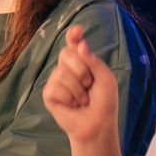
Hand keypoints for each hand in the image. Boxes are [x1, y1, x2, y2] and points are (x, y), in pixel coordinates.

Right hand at [42, 25, 120, 147]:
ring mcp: (56, 80)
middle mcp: (67, 68)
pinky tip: (72, 105)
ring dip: (77, 90)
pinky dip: (68, 98)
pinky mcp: (49, 94)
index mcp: (82, 62)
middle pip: (66, 53)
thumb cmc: (104, 102)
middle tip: (89, 86)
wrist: (97, 124)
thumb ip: (94, 60)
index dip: (73, 35)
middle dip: (82, 71)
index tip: (77, 31)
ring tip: (82, 100)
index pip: (74, 44)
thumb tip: (79, 45)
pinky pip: (55, 88)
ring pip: (61, 73)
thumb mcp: (105, 78)